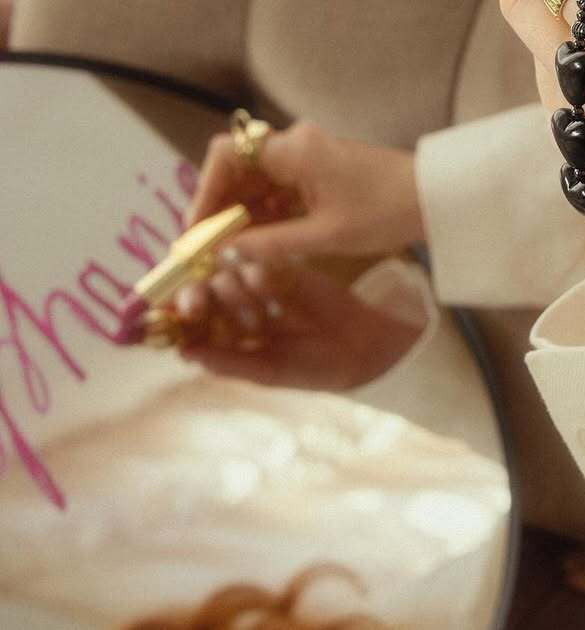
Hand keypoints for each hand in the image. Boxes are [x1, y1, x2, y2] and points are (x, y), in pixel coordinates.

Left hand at [173, 256, 428, 391]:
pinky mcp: (284, 269)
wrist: (359, 347)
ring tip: (252, 304)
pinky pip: (261, 263)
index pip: (194, 322)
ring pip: (229, 277)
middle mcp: (237, 308)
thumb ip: (228, 362)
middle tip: (196, 302)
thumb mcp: (267, 372)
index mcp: (227, 335)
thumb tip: (184, 353)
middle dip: (197, 296)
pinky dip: (256, 271)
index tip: (176, 318)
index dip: (180, 318)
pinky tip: (265, 282)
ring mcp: (260, 287)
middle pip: (205, 294)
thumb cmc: (310, 368)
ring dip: (230, 287)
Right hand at [184, 119, 424, 264]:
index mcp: (294, 149)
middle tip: (204, 248)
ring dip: (239, 213)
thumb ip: (269, 243)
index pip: (227, 155)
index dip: (204, 189)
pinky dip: (262, 214)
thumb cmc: (385, 212)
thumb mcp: (324, 236)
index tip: (195, 228)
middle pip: (236, 168)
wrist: (433, 199)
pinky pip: (276, 189)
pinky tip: (254, 243)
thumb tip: (224, 251)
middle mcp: (295, 144)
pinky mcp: (317, 170)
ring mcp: (306, 156)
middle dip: (218, 207)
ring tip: (224, 252)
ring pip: (254, 181)